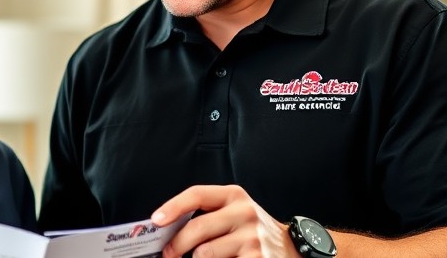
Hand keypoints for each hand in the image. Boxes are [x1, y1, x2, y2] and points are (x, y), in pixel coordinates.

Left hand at [152, 185, 297, 257]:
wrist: (290, 248)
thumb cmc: (251, 231)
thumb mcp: (234, 212)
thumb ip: (207, 215)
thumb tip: (167, 229)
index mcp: (234, 196)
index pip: (197, 194)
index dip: (173, 206)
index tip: (155, 220)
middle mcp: (244, 212)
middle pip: (197, 228)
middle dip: (175, 245)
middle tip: (167, 254)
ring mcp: (252, 238)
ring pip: (204, 253)